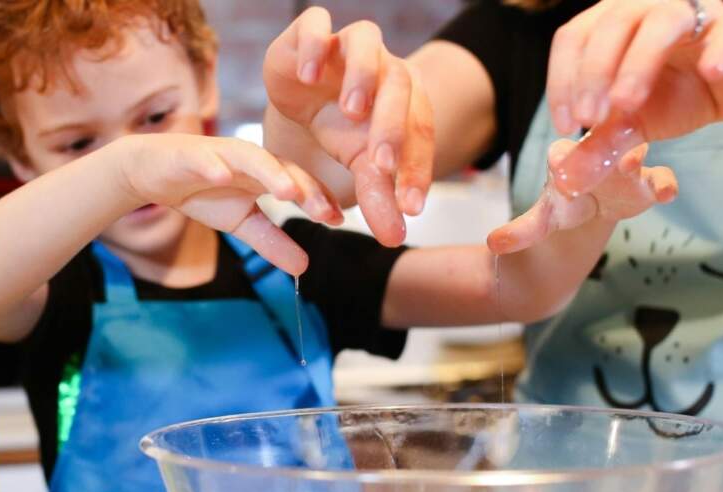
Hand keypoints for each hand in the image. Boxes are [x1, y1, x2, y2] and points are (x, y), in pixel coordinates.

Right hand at [118, 134, 340, 275]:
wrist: (152, 172)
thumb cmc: (202, 191)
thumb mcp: (241, 223)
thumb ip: (272, 242)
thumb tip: (304, 268)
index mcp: (266, 174)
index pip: (299, 183)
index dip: (318, 199)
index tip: (336, 219)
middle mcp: (250, 159)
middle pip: (283, 168)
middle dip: (304, 187)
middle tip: (322, 209)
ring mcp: (221, 153)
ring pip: (250, 158)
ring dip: (269, 172)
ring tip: (286, 191)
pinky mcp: (190, 154)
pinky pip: (204, 158)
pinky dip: (214, 166)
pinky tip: (223, 177)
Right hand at [264, 7, 434, 245]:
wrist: (300, 93)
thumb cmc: (339, 127)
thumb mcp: (358, 165)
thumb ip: (378, 197)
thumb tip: (393, 239)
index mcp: (407, 98)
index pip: (421, 131)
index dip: (418, 169)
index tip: (410, 207)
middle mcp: (383, 65)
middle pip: (399, 85)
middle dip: (392, 126)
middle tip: (379, 165)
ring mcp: (348, 44)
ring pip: (367, 41)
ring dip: (363, 75)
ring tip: (351, 111)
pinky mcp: (310, 31)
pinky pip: (317, 22)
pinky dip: (317, 44)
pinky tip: (310, 75)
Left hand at [488, 139, 677, 254]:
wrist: (584, 212)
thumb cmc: (560, 209)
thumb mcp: (542, 220)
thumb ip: (522, 231)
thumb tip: (493, 244)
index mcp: (564, 160)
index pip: (560, 156)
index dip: (561, 160)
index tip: (560, 169)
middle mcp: (595, 155)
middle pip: (602, 146)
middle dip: (605, 150)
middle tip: (614, 161)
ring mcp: (622, 165)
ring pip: (634, 155)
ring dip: (637, 159)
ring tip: (640, 171)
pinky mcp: (646, 181)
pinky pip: (659, 178)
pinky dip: (665, 183)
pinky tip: (669, 194)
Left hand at [547, 0, 722, 137]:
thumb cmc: (680, 96)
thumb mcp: (633, 124)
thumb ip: (600, 144)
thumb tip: (567, 179)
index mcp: (617, 21)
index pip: (576, 36)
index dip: (563, 79)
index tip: (567, 125)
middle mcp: (653, 6)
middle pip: (614, 22)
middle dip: (594, 72)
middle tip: (590, 119)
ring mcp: (701, 13)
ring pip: (664, 21)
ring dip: (639, 62)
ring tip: (626, 104)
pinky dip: (721, 50)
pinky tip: (709, 73)